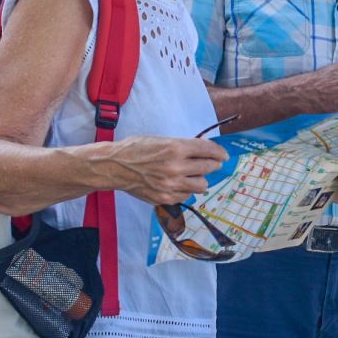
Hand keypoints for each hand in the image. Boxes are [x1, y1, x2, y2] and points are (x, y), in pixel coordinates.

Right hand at [107, 136, 227, 205]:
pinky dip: (187, 190)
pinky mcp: (165, 197)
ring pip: (202, 185)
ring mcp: (171, 184)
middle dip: (213, 164)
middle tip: (213, 164)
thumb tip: (204, 151)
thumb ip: (184, 146)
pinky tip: (180, 184)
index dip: (219, 152)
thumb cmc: (136, 149)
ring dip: (201, 179)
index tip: (223, 155)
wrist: (114, 166)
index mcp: (176, 147)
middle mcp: (176, 167)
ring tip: (194, 175)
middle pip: (209, 167)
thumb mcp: (162, 140)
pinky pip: (187, 196)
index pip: (208, 150)